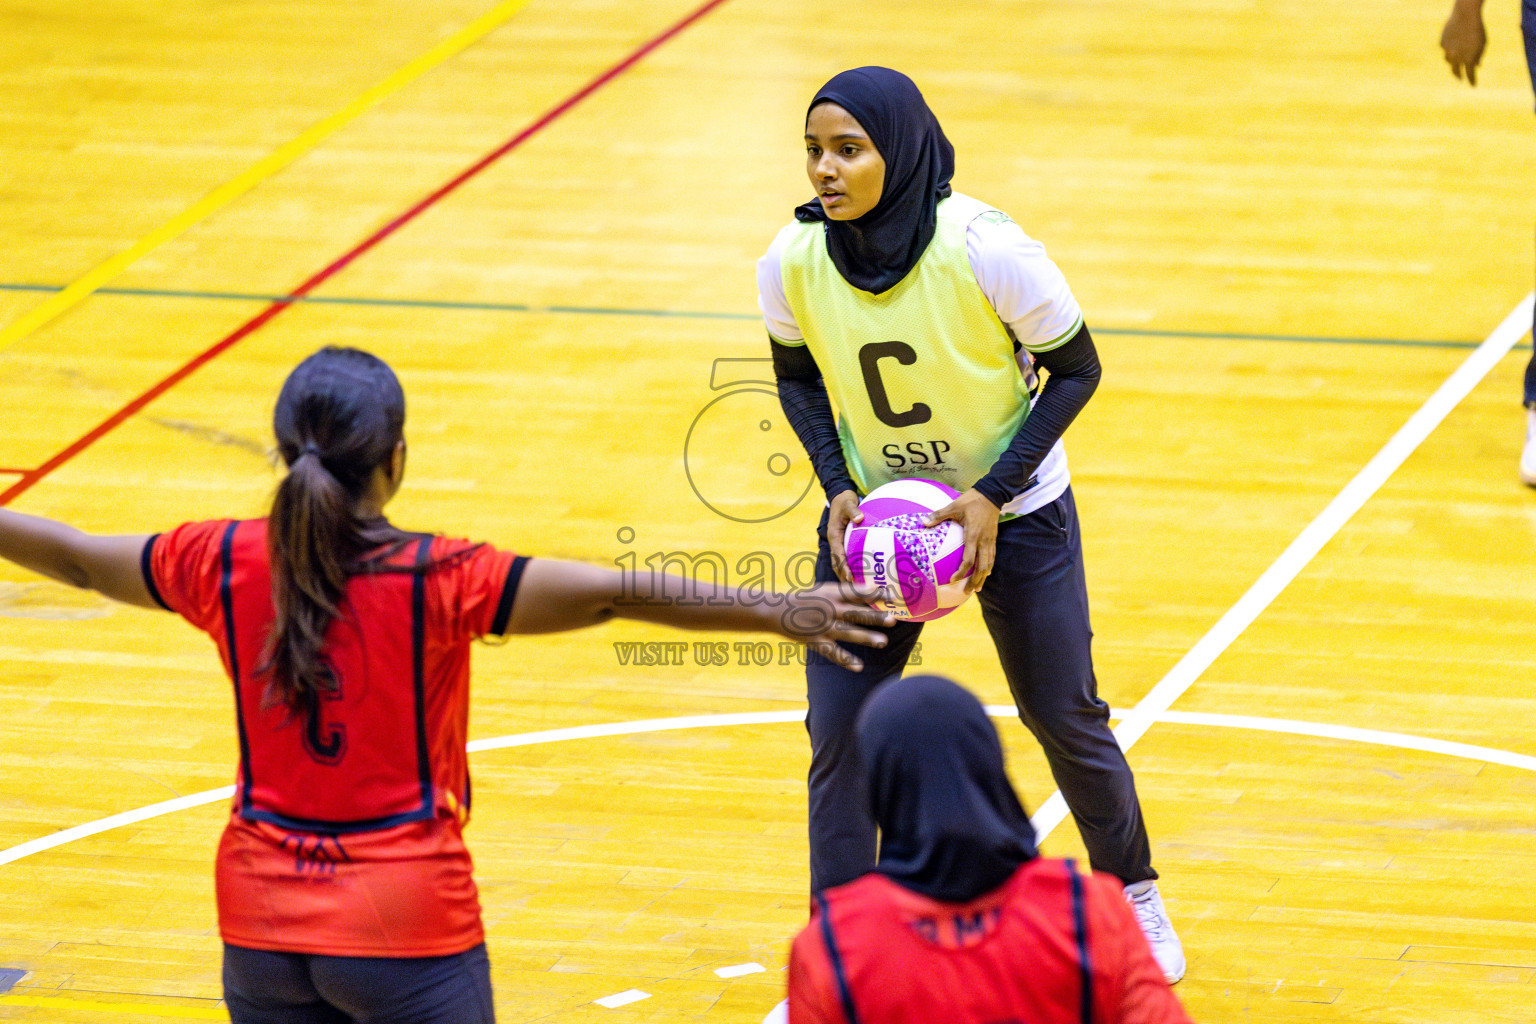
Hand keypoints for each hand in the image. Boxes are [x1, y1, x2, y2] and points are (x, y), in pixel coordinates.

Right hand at [778, 581, 895, 671]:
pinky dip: (845, 659)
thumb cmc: (806, 598)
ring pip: (848, 633)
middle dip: (874, 617)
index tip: (892, 595)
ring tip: (883, 642)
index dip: (875, 593)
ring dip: (866, 637)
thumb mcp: (824, 589)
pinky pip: (833, 652)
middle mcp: (829, 609)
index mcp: (832, 594)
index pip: (857, 592)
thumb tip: (872, 588)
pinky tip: (859, 667)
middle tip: (893, 620)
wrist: (777, 610)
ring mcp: (823, 627)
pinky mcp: (816, 641)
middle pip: (855, 614)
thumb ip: (847, 591)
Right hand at [825, 489, 863, 583]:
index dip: (843, 567)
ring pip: (840, 565)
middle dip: (844, 579)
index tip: (850, 578)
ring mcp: (837, 545)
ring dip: (846, 577)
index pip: (838, 555)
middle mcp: (834, 543)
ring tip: (857, 592)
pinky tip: (861, 578)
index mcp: (834, 536)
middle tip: (855, 592)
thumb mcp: (848, 503)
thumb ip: (853, 510)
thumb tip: (859, 517)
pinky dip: (850, 569)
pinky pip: (845, 559)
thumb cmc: (844, 501)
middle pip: (837, 565)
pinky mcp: (842, 545)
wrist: (839, 497)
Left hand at [924, 487, 999, 593]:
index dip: (961, 572)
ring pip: (989, 564)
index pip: (968, 559)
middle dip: (975, 581)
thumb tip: (923, 522)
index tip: (953, 580)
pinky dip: (988, 567)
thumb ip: (939, 515)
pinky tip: (985, 573)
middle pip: (981, 567)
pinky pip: (992, 557)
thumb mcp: (954, 506)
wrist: (992, 494)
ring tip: (977, 588)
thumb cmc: (971, 501)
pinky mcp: (993, 539)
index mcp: (972, 535)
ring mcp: (990, 541)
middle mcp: (983, 541)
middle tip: (967, 592)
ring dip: (983, 577)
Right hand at [1440, 5, 1485, 84]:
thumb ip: (1478, 55)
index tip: (1473, 86)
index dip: (1472, 80)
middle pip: (1455, 71)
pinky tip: (1454, 39)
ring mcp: (1448, 51)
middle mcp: (1457, 57)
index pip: (1470, 74)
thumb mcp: (1482, 43)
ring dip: (1453, 60)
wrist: (1465, 15)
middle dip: (1458, 75)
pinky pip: (1446, 48)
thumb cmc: (1477, 28)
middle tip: (1459, 78)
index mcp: (1469, 58)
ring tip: (1456, 58)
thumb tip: (1477, 65)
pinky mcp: (1442, 43)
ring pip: (1448, 59)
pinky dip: (1450, 46)